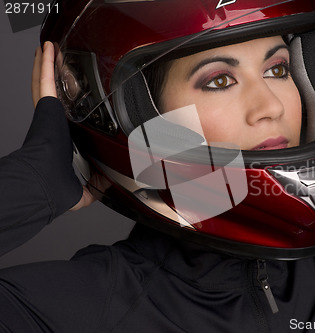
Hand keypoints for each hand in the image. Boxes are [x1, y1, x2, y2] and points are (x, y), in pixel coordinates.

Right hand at [32, 42, 95, 210]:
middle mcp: (53, 125)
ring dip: (47, 65)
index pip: (64, 116)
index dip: (65, 103)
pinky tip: (47, 49)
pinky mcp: (45, 109)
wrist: (46, 185)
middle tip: (54, 59)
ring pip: (46, 83)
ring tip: (49, 49)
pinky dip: (45, 65)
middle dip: (52, 76)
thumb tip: (107, 183)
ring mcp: (48, 115)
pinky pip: (45, 82)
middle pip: (52, 94)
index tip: (70, 92)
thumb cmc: (58, 188)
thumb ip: (96, 184)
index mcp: (62, 139)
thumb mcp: (84, 187)